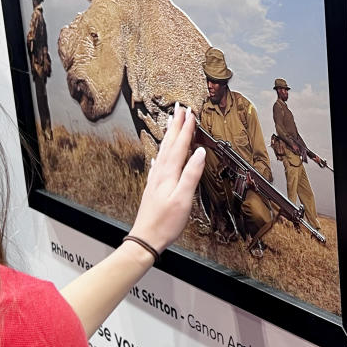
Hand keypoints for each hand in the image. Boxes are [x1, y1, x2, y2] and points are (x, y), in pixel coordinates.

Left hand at [129, 105, 205, 253]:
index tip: (191, 112)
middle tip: (180, 109)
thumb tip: (200, 153)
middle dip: (176, 125)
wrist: (145, 238)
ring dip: (168, 135)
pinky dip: (161, 154)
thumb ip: (191, 174)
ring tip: (171, 122)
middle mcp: (160, 173)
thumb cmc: (165, 222)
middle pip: (169, 143)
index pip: (180, 145)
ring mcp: (155, 179)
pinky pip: (158, 163)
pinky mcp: (153, 187)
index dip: (186, 128)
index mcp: (169, 174)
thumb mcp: (183, 199)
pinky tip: (159, 153)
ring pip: (163, 150)